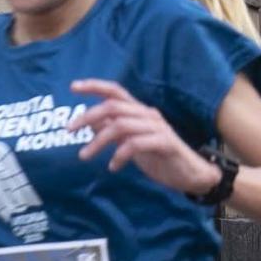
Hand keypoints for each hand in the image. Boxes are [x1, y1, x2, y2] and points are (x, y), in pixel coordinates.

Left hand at [69, 79, 216, 193]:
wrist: (190, 174)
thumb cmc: (159, 157)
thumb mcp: (130, 143)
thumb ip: (113, 131)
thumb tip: (90, 123)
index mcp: (139, 111)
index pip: (116, 91)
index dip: (95, 86)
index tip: (73, 87)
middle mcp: (148, 114)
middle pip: (113, 107)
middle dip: (88, 116)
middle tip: (70, 131)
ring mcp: (157, 127)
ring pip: (121, 126)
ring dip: (98, 141)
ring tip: (85, 155)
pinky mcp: (165, 143)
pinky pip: (136, 144)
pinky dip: (119, 155)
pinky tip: (113, 167)